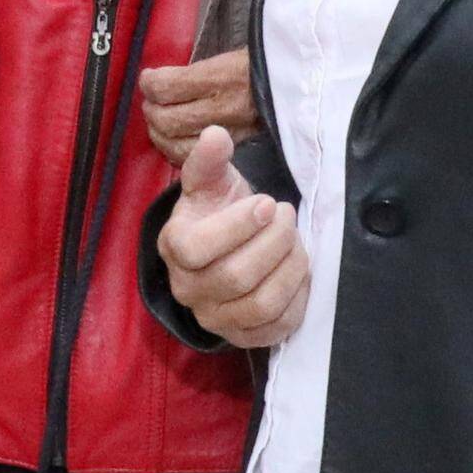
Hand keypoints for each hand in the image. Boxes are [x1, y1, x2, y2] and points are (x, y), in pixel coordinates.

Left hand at [140, 51, 258, 166]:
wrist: (306, 89)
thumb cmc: (266, 67)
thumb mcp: (234, 57)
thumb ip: (198, 72)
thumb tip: (160, 81)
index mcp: (224, 77)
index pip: (169, 86)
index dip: (151, 83)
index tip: (149, 79)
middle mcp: (226, 108)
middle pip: (168, 120)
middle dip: (152, 111)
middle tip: (151, 102)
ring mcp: (232, 135)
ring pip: (177, 146)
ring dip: (159, 134)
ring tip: (159, 122)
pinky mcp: (238, 154)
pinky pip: (195, 160)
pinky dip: (176, 152)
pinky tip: (174, 141)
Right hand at [158, 127, 308, 347]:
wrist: (223, 248)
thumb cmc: (217, 211)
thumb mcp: (211, 181)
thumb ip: (209, 160)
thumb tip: (215, 135)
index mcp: (173, 248)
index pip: (197, 249)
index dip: (239, 226)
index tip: (269, 203)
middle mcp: (187, 289)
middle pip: (237, 277)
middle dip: (275, 242)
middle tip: (289, 217)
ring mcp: (214, 318)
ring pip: (260, 305)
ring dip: (291, 269)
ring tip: (297, 242)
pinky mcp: (242, 337)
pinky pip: (275, 329)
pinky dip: (297, 299)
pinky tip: (299, 273)